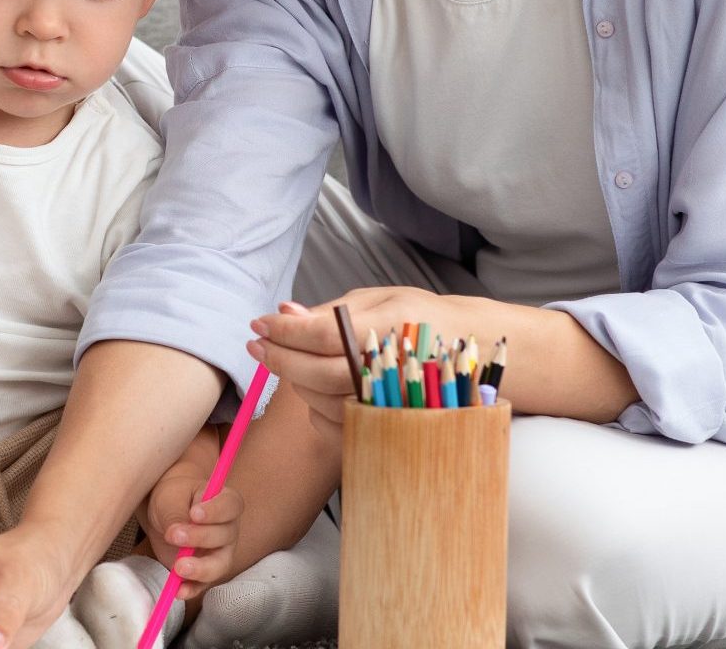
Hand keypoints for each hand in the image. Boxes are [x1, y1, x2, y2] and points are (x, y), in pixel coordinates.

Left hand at [138, 428, 243, 594]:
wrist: (162, 512)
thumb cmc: (173, 497)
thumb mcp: (170, 498)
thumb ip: (175, 513)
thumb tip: (175, 533)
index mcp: (225, 502)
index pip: (230, 506)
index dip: (216, 511)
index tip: (194, 513)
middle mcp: (228, 529)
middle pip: (224, 536)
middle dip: (200, 538)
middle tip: (174, 535)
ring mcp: (218, 553)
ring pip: (219, 565)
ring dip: (200, 569)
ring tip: (179, 567)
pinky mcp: (204, 572)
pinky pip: (202, 584)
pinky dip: (190, 588)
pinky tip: (177, 589)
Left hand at [247, 289, 459, 437]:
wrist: (468, 354)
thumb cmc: (420, 319)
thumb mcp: (380, 299)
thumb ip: (330, 311)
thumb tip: (284, 312)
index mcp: (389, 328)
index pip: (322, 335)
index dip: (284, 331)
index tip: (259, 323)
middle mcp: (392, 370)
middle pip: (317, 373)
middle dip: (279, 358)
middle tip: (257, 344)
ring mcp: (390, 403)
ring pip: (322, 402)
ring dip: (294, 382)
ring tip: (288, 360)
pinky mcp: (386, 426)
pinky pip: (336, 424)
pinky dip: (315, 407)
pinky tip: (313, 387)